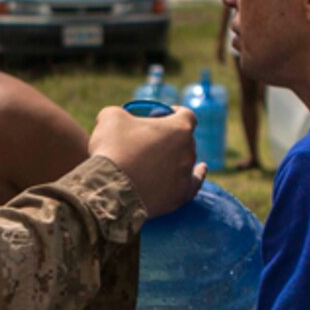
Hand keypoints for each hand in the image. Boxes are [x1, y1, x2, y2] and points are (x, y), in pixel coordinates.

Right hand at [89, 105, 205, 217]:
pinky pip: (193, 183)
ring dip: (175, 157)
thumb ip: (121, 113)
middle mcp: (188, 151)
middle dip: (170, 137)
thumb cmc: (112, 149)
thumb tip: (119, 119)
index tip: (162, 115)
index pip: (186, 115)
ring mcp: (185, 175)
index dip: (175, 113)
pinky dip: (196, 176)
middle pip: (185, 139)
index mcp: (179, 129)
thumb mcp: (110, 117)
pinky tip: (200, 170)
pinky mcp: (178, 197)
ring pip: (186, 161)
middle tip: (150, 140)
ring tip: (160, 158)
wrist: (108, 190)